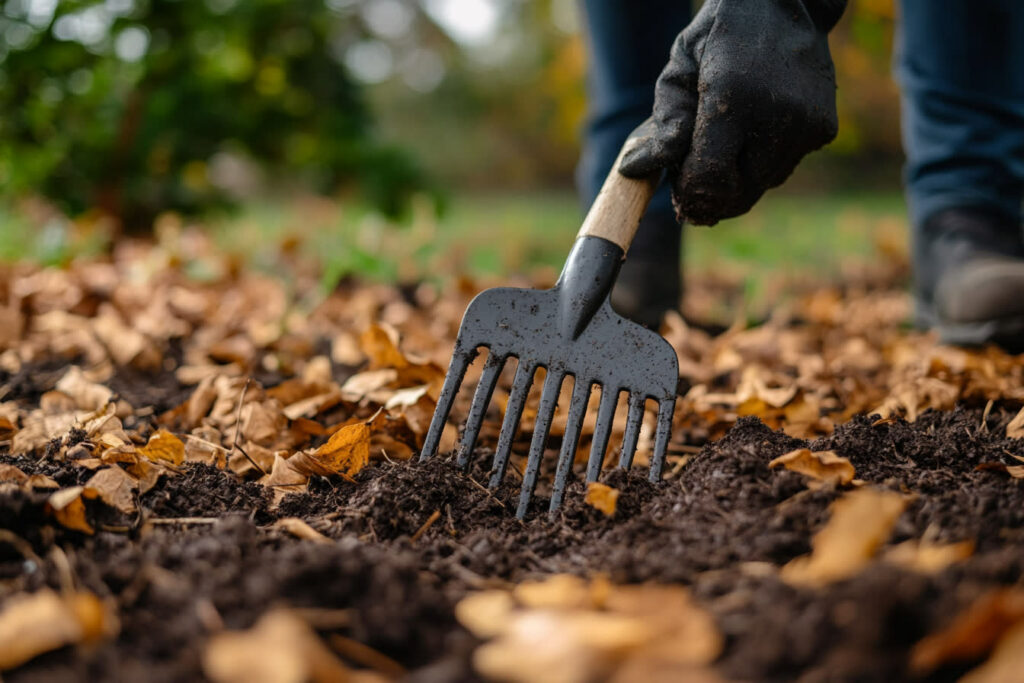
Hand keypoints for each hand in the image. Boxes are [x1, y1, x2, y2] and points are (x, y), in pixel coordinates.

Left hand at [619, 0, 845, 224]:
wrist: (787, 4)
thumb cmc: (720, 37)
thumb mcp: (680, 68)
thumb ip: (664, 123)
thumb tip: (635, 170)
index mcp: (733, 97)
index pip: (710, 178)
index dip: (690, 193)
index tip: (677, 189)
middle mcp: (776, 114)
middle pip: (738, 192)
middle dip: (711, 196)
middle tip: (692, 183)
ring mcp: (806, 125)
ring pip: (760, 185)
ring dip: (736, 181)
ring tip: (722, 150)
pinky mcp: (823, 130)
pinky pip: (782, 169)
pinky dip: (761, 165)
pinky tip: (751, 136)